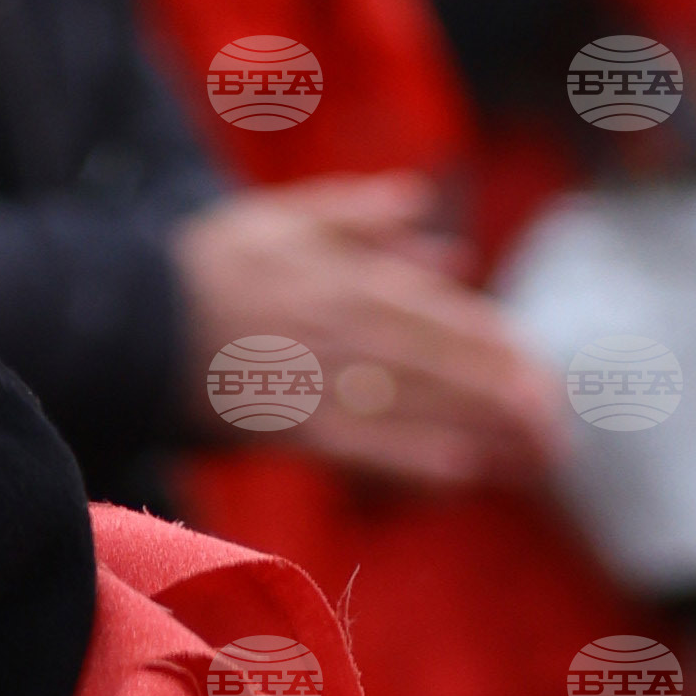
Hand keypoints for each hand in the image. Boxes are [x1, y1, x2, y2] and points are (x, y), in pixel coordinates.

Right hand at [179, 178, 559, 490]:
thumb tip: (432, 222)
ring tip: (532, 462)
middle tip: (559, 437)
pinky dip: (418, 460)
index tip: (545, 380)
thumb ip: (366, 219)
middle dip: (513, 404)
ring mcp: (327, 380)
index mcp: (358, 279)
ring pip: (426, 409)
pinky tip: (461, 476)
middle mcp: (354, 330)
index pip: (453, 319)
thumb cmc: (212, 266)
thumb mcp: (290, 219)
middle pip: (454, 370)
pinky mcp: (294, 426)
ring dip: (486, 435)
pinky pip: (370, 447)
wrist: (135, 319)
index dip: (505, 352)